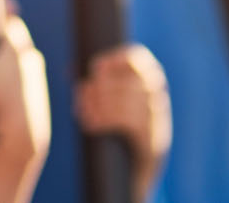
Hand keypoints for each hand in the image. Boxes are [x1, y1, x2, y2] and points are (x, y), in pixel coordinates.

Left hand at [74, 45, 170, 196]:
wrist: (133, 169)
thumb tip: (70, 70)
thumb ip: (94, 85)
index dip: (116, 59)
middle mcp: (157, 96)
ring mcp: (158, 118)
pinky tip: (90, 125)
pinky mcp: (152, 139)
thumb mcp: (109, 102)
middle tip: (80, 96)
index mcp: (148, 80)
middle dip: (100, 87)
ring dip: (100, 105)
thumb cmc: (115, 128)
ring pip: (127, 101)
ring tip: (83, 112)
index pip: (138, 59)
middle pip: (128, 81)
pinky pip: (128, 122)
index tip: (95, 68)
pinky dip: (105, 121)